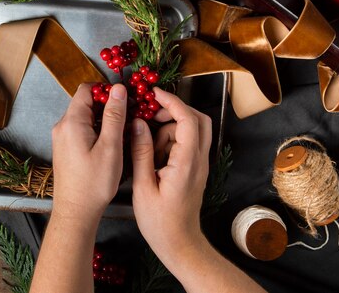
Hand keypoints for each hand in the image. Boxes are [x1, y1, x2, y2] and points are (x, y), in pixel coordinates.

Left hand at [51, 83, 127, 222]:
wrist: (76, 211)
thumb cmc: (94, 183)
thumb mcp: (110, 147)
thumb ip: (115, 115)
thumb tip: (119, 90)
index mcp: (71, 122)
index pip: (87, 90)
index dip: (107, 90)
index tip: (125, 99)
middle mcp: (62, 126)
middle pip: (86, 103)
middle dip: (108, 105)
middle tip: (129, 115)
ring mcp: (62, 138)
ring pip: (85, 117)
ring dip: (104, 119)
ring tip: (123, 131)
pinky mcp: (65, 149)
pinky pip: (82, 130)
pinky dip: (97, 131)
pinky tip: (111, 144)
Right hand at [130, 87, 211, 263]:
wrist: (180, 244)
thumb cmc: (159, 222)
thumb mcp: (143, 187)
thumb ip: (141, 152)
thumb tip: (138, 123)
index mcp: (186, 163)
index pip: (188, 120)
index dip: (172, 102)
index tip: (154, 93)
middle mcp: (199, 160)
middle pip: (198, 119)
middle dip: (174, 110)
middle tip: (150, 116)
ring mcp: (200, 165)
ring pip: (192, 130)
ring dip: (170, 129)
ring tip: (148, 148)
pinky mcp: (195, 170)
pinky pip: (188, 144)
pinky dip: (172, 141)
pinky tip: (154, 157)